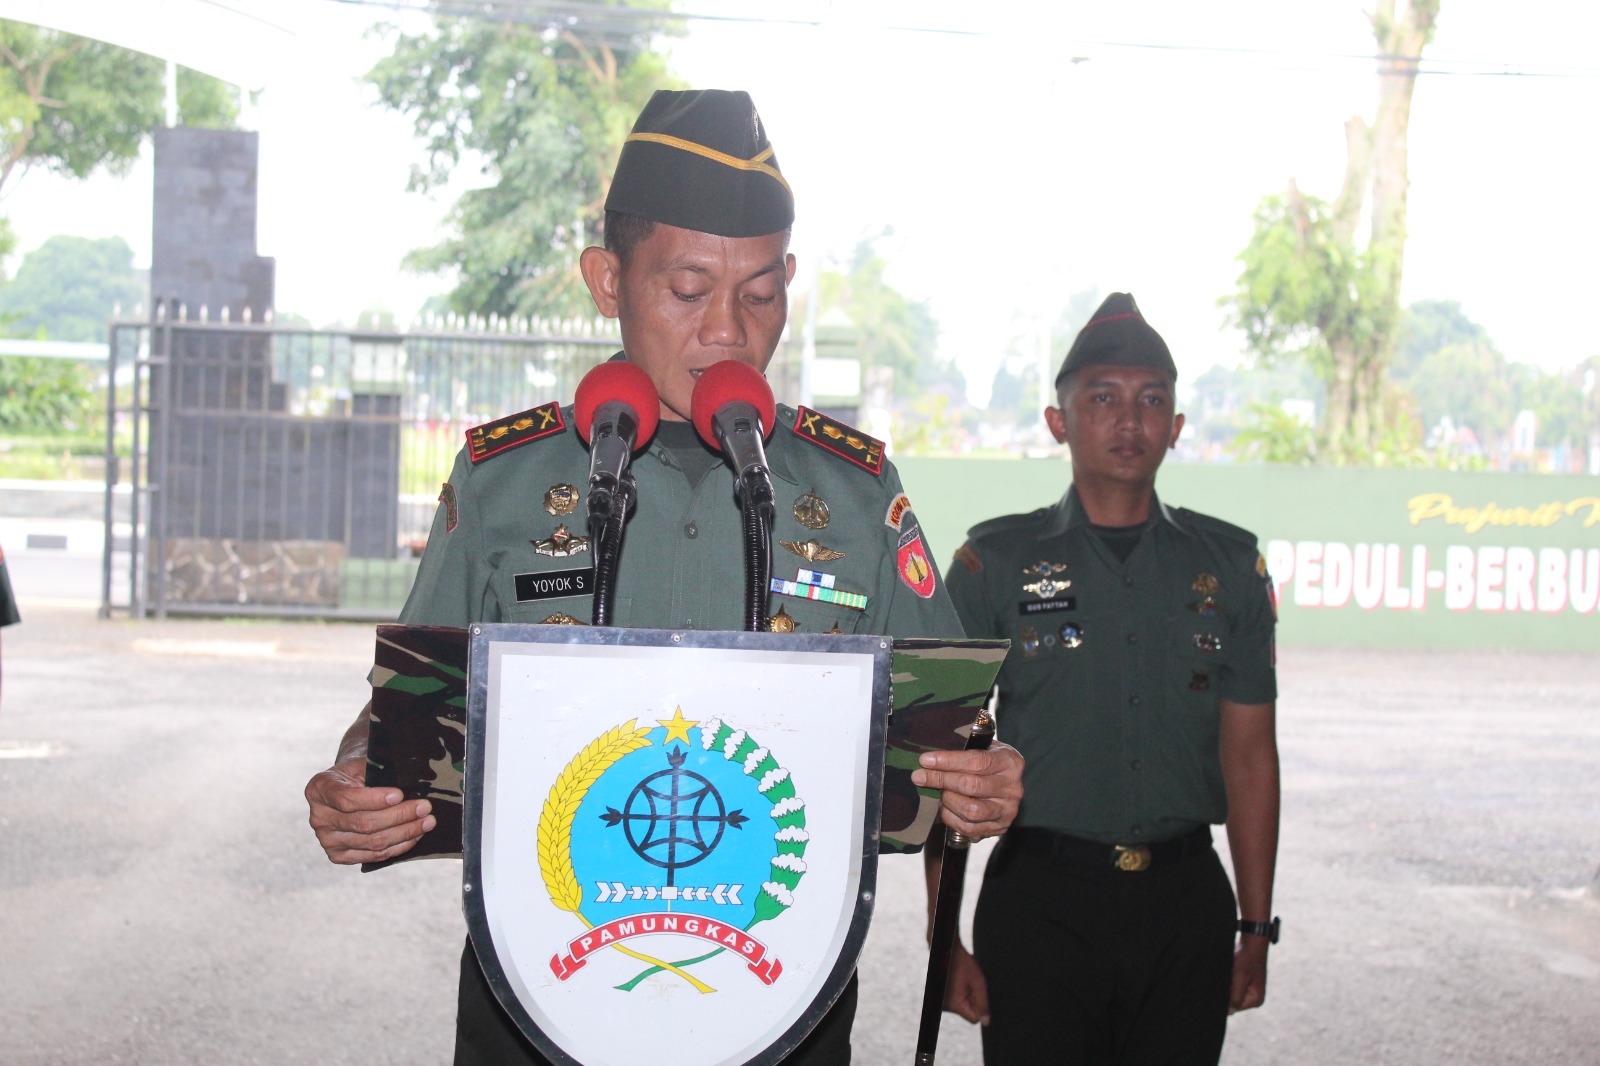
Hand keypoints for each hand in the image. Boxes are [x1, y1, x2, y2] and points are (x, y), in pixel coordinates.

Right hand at [305, 755, 435, 864]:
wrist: (347, 789)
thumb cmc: (360, 772)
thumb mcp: (364, 763)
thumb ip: (380, 770)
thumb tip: (415, 777)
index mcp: (319, 789)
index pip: (346, 799)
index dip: (375, 799)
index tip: (400, 794)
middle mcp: (318, 817)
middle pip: (363, 823)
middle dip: (399, 816)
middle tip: (425, 808)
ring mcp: (327, 840)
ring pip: (371, 842)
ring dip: (404, 833)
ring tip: (427, 822)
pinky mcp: (338, 856)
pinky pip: (373, 856)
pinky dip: (398, 847)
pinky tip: (415, 836)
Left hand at [912, 742, 1022, 840]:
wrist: (1006, 785)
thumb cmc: (989, 762)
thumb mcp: (983, 748)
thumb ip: (962, 749)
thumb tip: (928, 758)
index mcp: (1010, 762)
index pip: (976, 761)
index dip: (948, 761)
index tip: (925, 760)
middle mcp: (1013, 788)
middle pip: (971, 786)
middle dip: (941, 780)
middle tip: (920, 776)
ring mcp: (1007, 810)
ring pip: (970, 810)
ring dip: (947, 801)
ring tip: (939, 793)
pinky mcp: (999, 828)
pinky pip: (968, 828)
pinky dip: (950, 818)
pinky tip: (945, 808)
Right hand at [943, 942, 989, 1024]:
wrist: (947, 951)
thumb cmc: (962, 963)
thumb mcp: (978, 982)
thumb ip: (983, 1003)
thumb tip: (986, 1022)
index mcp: (955, 1004)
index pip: (974, 1018)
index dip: (980, 1008)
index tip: (978, 993)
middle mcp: (945, 1007)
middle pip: (968, 1012)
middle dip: (972, 1000)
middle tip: (970, 983)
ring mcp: (942, 1003)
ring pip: (962, 1006)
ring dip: (966, 996)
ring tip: (963, 981)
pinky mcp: (941, 998)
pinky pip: (956, 1001)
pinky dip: (959, 993)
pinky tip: (958, 981)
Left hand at [1229, 936, 1268, 1012]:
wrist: (1251, 943)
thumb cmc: (1247, 959)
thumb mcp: (1240, 978)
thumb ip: (1235, 996)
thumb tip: (1230, 1012)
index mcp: (1256, 1000)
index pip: (1234, 1007)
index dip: (1226, 997)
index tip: (1226, 983)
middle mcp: (1253, 998)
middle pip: (1232, 1000)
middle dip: (1227, 990)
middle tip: (1229, 977)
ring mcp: (1248, 991)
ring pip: (1230, 993)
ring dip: (1227, 985)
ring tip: (1231, 973)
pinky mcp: (1243, 984)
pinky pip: (1232, 986)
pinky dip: (1228, 981)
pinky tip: (1231, 972)